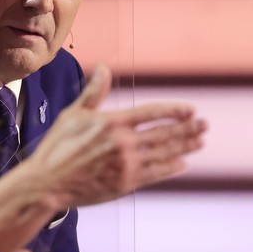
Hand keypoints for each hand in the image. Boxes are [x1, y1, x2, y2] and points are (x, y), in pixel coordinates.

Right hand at [24, 65, 205, 207]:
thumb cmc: (57, 146)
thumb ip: (94, 93)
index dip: (174, 111)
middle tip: (204, 125)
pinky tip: (182, 163)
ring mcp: (126, 164)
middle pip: (164, 133)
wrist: (47, 183)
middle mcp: (123, 143)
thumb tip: (104, 67)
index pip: (152, 112)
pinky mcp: (125, 183)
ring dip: (184, 147)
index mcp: (112, 122)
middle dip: (187, 129)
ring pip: (163, 153)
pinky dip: (171, 168)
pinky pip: (155, 173)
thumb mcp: (73, 115)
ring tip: (200, 141)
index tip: (191, 110)